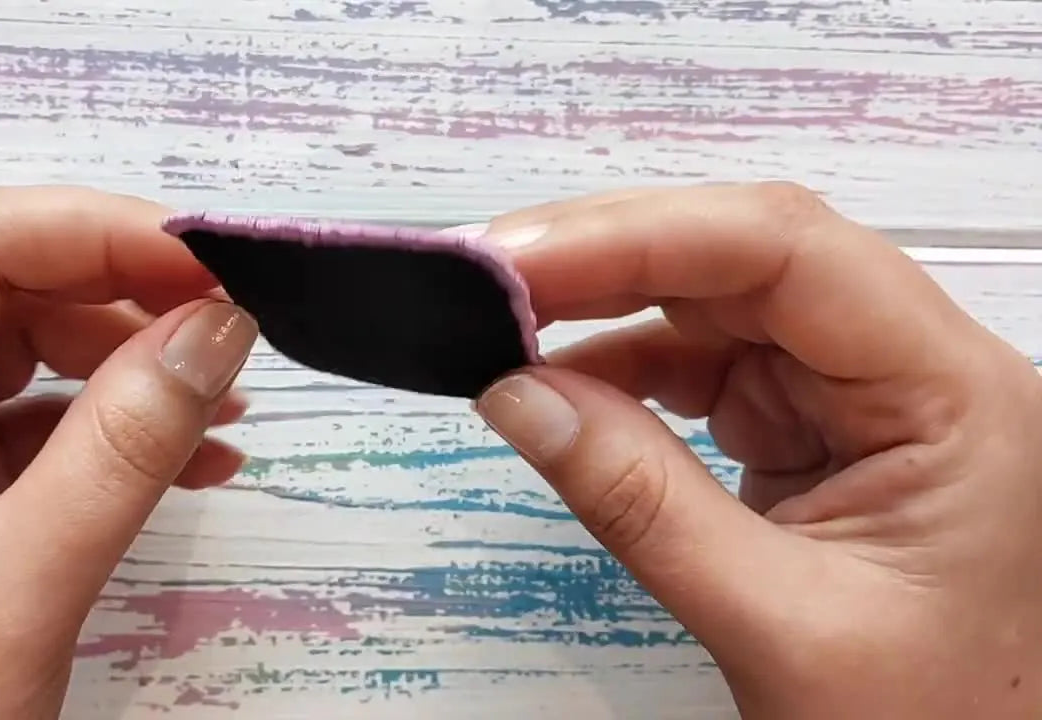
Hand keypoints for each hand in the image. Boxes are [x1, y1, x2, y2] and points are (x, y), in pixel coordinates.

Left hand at [0, 186, 257, 717]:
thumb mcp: (16, 591)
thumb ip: (122, 453)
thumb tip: (217, 332)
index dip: (89, 232)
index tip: (204, 260)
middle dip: (123, 292)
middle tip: (228, 322)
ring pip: (31, 343)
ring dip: (135, 359)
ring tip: (224, 397)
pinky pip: (49, 417)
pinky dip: (127, 424)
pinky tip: (199, 452)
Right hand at [472, 182, 1041, 717]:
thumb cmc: (924, 719)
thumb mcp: (776, 623)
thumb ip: (639, 502)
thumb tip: (515, 394)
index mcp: (951, 393)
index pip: (789, 254)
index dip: (642, 237)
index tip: (522, 257)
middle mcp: (911, 366)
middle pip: (746, 258)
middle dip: (611, 256)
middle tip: (489, 271)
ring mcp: (859, 392)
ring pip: (718, 302)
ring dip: (606, 303)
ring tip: (504, 316)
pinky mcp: (811, 425)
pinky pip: (705, 366)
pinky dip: (623, 369)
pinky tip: (558, 382)